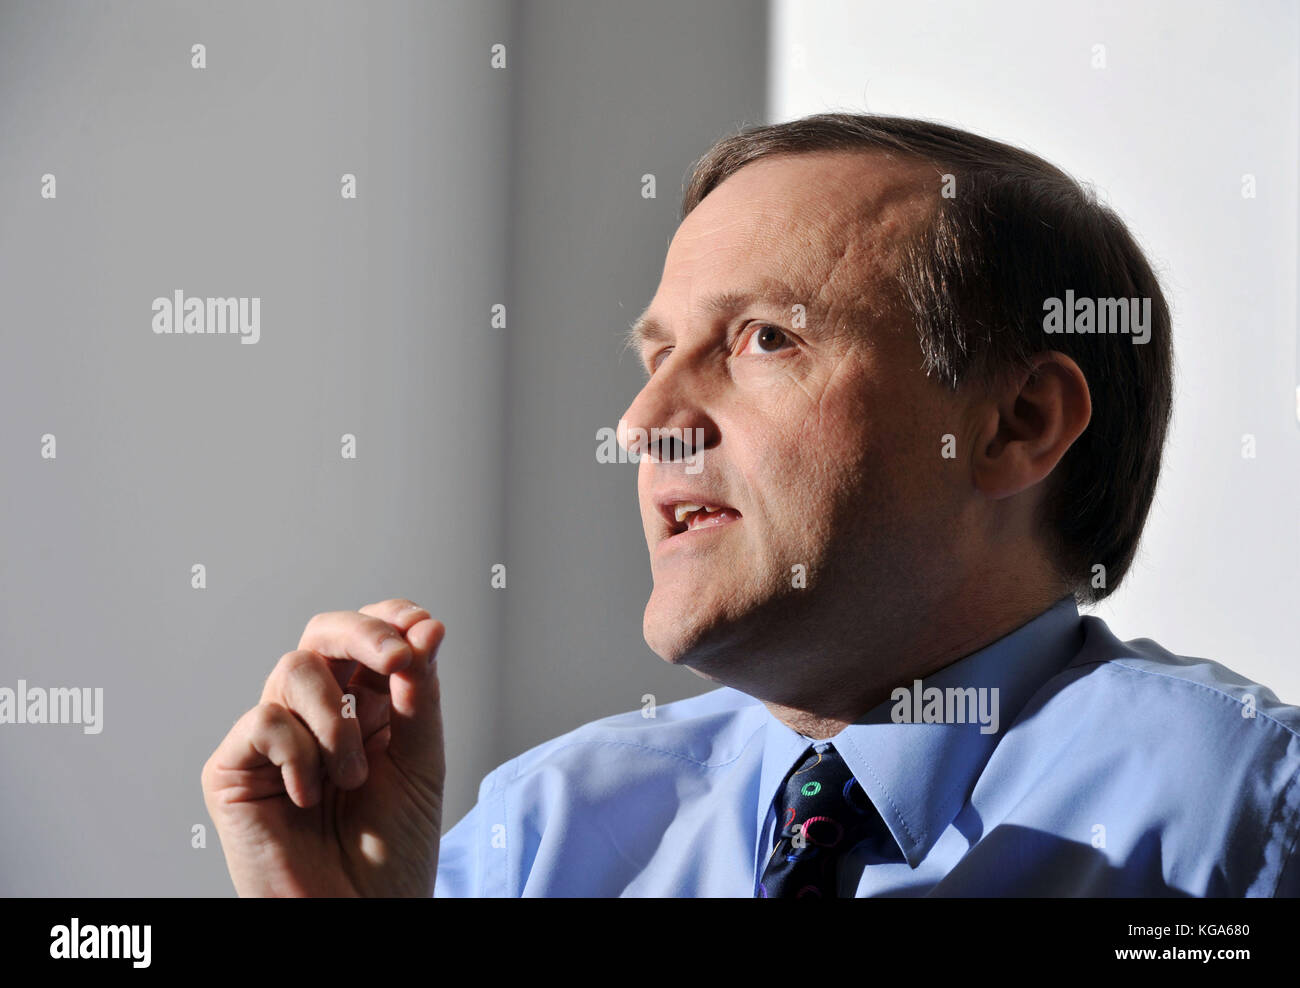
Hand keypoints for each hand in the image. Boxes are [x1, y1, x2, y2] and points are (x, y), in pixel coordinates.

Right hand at [201, 599, 445, 895]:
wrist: (361, 916)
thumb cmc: (391, 851)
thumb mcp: (421, 760)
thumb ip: (419, 693)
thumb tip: (426, 626)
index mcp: (364, 705)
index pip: (368, 635)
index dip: (391, 619)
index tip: (424, 632)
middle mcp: (316, 714)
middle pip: (324, 633)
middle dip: (365, 634)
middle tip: (398, 661)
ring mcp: (272, 739)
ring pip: (294, 669)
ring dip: (337, 723)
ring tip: (353, 779)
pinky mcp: (232, 769)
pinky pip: (264, 721)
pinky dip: (299, 753)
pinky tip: (308, 796)